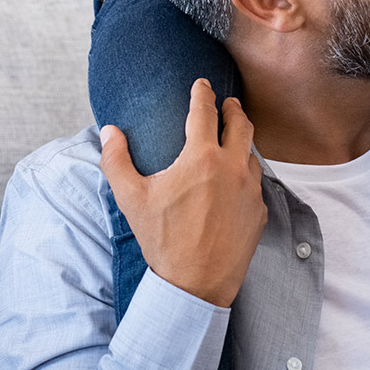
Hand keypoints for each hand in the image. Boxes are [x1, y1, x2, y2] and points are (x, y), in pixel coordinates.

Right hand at [98, 79, 265, 308]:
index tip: (202, 84)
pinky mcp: (260, 212)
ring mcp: (250, 190)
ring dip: (242, 142)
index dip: (202, 93)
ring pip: (251, 153)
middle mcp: (232, 168)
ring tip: (232, 140)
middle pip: (241, 124)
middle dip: (233, 109)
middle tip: (227, 103)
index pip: (204, 111)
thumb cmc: (162, 241)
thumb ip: (116, 160)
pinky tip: (236, 181)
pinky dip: (245, 175)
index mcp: (201, 158)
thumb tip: (109, 131)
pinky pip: (255, 184)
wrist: (195, 285)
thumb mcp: (131, 199)